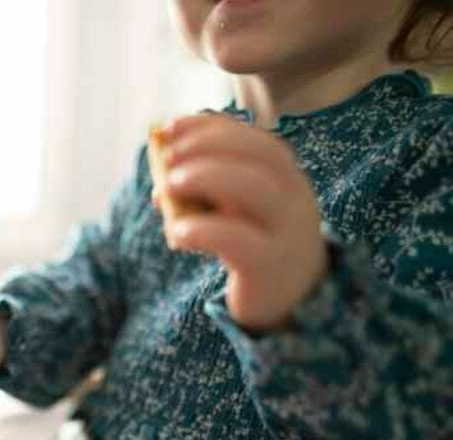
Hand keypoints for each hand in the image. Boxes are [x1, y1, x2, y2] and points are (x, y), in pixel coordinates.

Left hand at [154, 114, 328, 330]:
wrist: (287, 300)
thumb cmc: (251, 246)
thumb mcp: (229, 212)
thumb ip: (203, 194)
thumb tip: (160, 183)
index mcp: (284, 176)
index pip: (253, 139)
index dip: (210, 128)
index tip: (169, 127)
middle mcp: (293, 196)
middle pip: (260, 155)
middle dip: (208, 147)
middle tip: (168, 157)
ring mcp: (287, 230)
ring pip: (257, 189)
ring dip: (208, 177)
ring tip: (168, 185)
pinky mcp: (271, 265)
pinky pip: (242, 241)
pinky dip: (204, 230)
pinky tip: (178, 234)